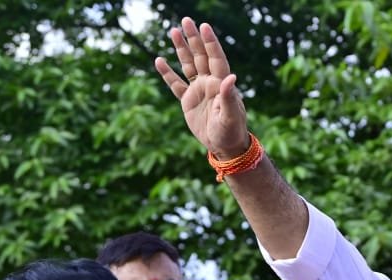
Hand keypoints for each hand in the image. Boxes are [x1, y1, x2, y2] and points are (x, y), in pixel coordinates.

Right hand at [154, 17, 250, 158]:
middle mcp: (210, 83)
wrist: (224, 146)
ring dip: (182, 49)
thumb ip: (229, 96)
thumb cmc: (231, 131)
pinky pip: (176, 84)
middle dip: (194, 39)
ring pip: (188, 65)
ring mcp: (198, 90)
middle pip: (201, 56)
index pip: (216, 58)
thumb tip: (231, 77)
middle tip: (186, 20)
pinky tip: (159, 60)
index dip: (210, 43)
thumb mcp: (231, 115)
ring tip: (173, 31)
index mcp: (221, 84)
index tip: (204, 26)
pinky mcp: (188, 101)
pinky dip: (167, 73)